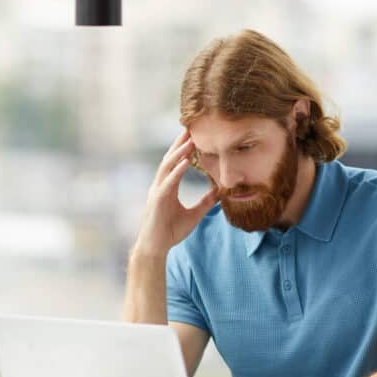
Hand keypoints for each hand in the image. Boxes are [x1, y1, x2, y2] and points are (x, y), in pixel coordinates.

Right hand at [134, 129, 217, 255]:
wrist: (156, 248)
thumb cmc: (171, 231)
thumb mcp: (195, 214)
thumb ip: (206, 202)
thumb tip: (220, 192)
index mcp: (168, 187)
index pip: (176, 163)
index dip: (184, 149)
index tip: (194, 135)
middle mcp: (161, 186)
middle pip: (170, 159)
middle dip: (179, 143)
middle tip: (190, 127)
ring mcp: (157, 192)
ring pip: (167, 167)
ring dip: (178, 153)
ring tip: (189, 140)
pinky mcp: (157, 201)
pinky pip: (167, 183)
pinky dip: (176, 172)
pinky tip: (184, 163)